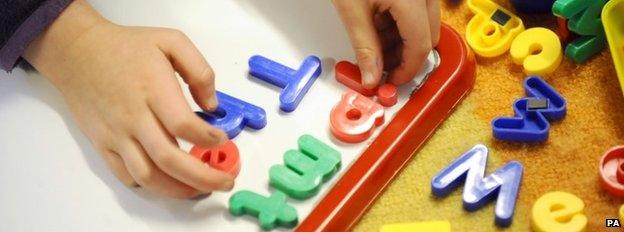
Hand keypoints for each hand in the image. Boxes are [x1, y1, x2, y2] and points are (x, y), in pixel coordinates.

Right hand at [24, 0, 231, 197]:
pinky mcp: (103, 145)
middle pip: (169, 159)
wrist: (78, 53)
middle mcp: (134, 117)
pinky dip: (151, 186)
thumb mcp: (171, 41)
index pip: (183, 125)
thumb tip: (212, 106)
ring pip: (148, 175)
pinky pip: (127, 175)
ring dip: (178, 189)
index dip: (208, 139)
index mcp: (153, 89)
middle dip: (203, 177)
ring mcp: (116, 135)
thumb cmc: (127, 47)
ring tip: (201, 189)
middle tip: (225, 181)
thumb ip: (199, 71)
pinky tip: (169, 182)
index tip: (223, 140)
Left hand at [333, 0, 439, 87]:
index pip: (420, 46)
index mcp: (413, 0)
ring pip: (424, 26)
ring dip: (401, 40)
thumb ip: (364, 46)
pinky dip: (402, 24)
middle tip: (379, 65)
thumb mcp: (353, 10)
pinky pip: (419, 12)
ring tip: (374, 40)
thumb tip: (371, 76)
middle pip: (426, 38)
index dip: (405, 70)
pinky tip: (380, 23)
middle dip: (403, 57)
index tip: (390, 81)